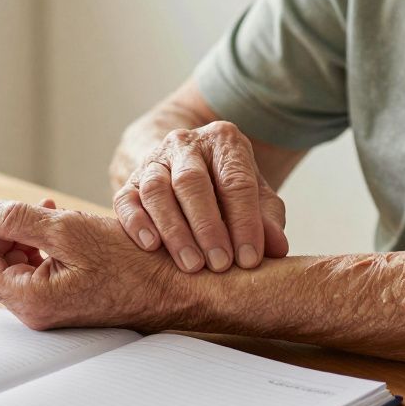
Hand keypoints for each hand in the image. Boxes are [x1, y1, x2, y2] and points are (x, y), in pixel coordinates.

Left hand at [0, 192, 189, 330]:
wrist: (177, 287)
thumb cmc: (134, 263)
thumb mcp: (69, 228)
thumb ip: (15, 218)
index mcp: (29, 298)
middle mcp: (35, 310)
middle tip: (4, 198)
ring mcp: (51, 307)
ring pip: (15, 264)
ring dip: (18, 232)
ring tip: (40, 206)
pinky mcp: (66, 299)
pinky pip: (38, 269)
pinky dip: (39, 243)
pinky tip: (57, 222)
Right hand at [113, 121, 288, 273]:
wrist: (184, 166)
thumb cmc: (227, 187)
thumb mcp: (255, 196)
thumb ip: (268, 220)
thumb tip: (278, 249)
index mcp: (224, 141)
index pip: (235, 181)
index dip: (244, 222)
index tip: (250, 259)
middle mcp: (185, 144)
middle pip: (192, 182)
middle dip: (208, 227)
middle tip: (220, 265)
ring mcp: (153, 160)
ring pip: (157, 190)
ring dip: (174, 230)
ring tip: (191, 265)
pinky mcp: (129, 180)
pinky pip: (126, 200)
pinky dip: (137, 223)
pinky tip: (151, 246)